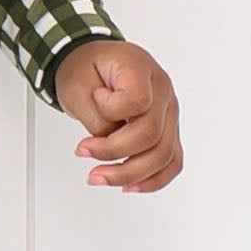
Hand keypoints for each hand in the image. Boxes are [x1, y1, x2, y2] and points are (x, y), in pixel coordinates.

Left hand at [55, 41, 181, 193]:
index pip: (138, 100)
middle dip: (113, 152)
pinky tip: (129, 186)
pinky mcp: (168, 131)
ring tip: (98, 176)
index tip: (95, 99)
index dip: (112, 109)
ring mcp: (169, 112)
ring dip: (129, 174)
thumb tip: (109, 142)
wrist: (95, 64)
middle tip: (83, 152)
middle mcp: (163, 90)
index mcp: (141, 68)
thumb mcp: (78, 82)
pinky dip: (152, 180)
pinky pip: (172, 162)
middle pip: (152, 134)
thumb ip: (95, 115)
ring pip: (164, 155)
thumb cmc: (87, 69)